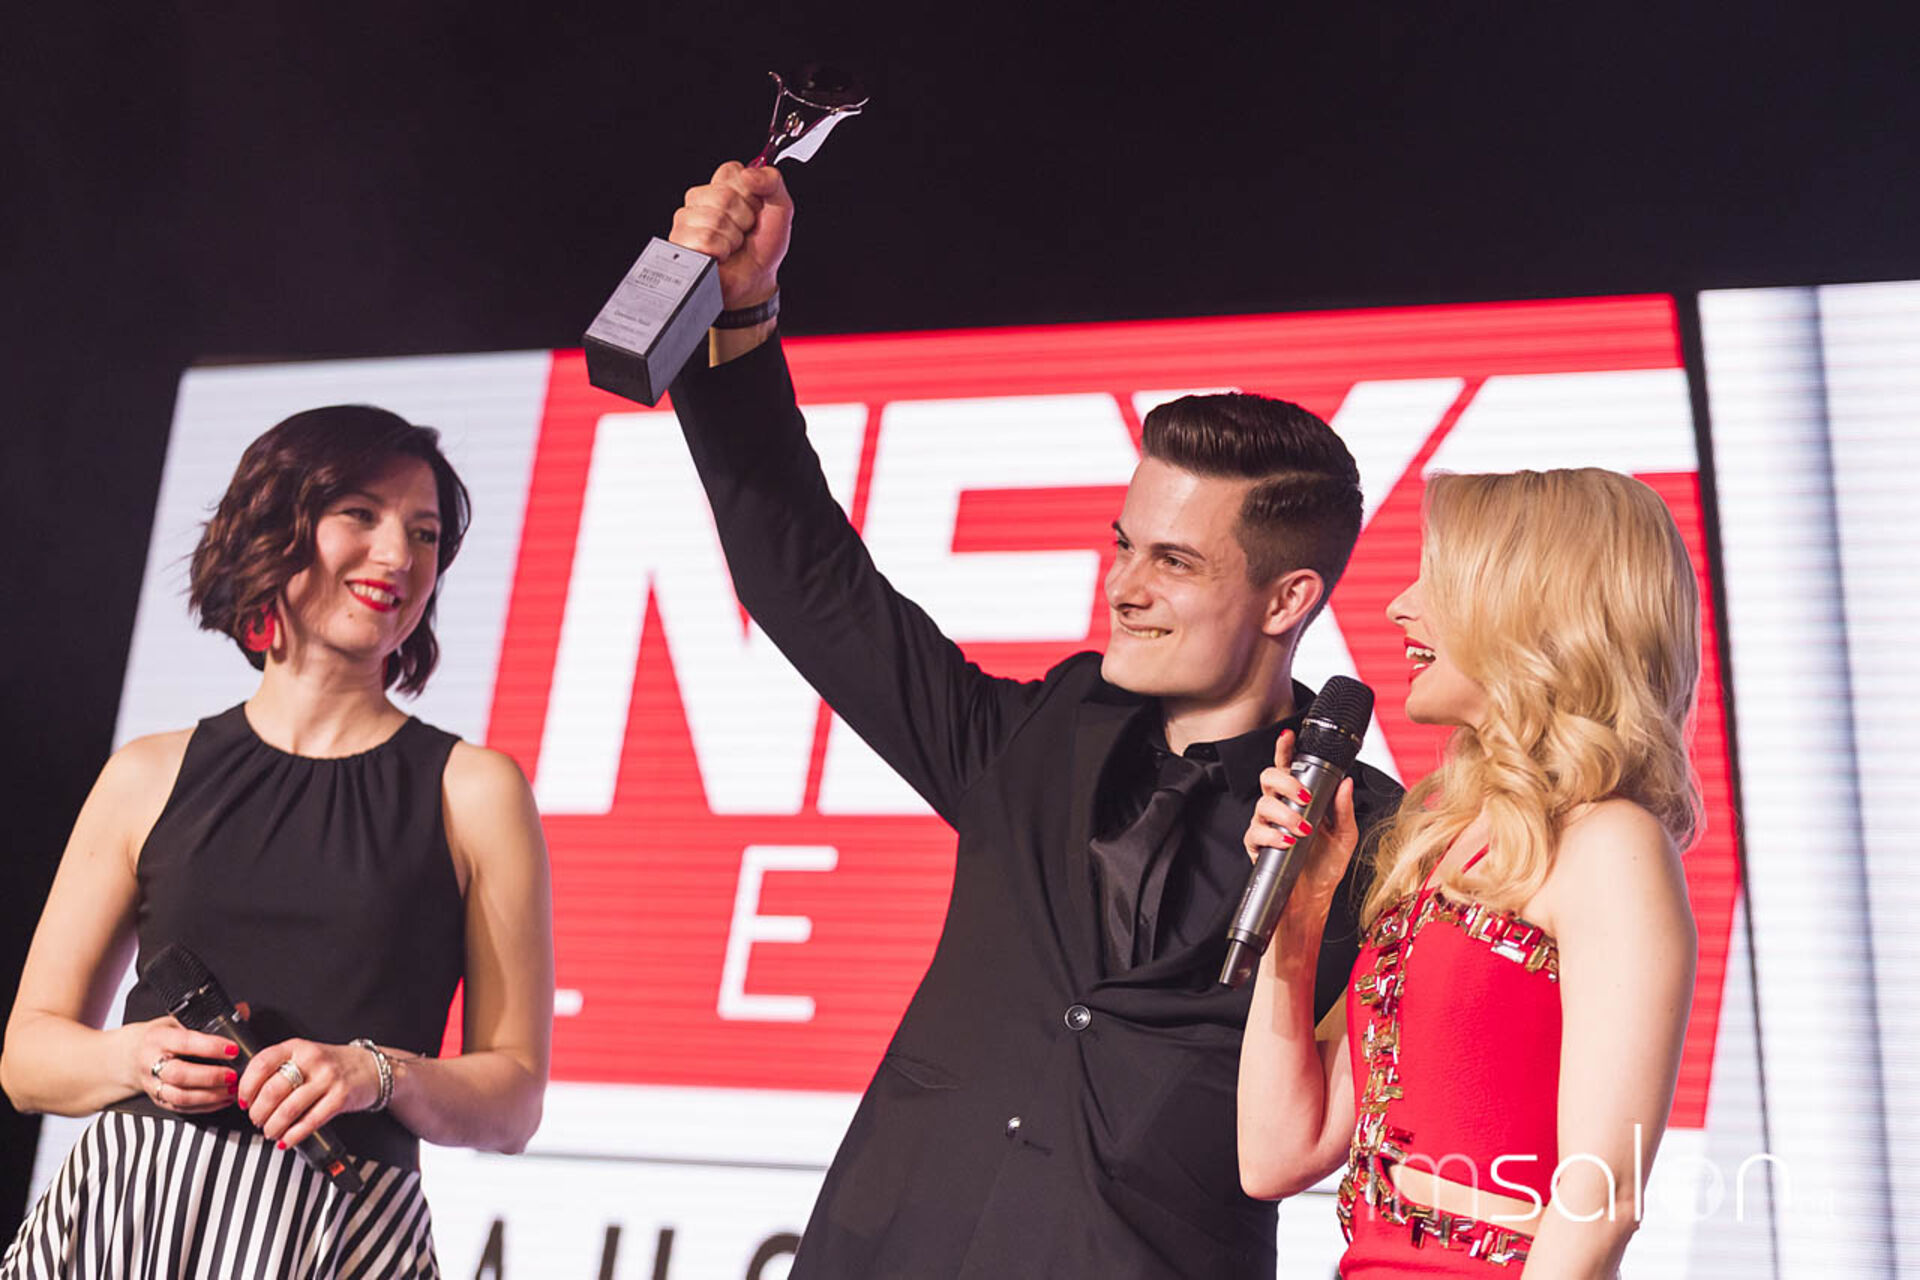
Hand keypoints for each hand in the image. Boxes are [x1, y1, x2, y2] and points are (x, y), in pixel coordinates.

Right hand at [128, 1015, 241, 1113]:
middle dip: (210, 1077)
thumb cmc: (159, 1036)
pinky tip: (222, 1100)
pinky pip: (181, 1108)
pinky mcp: (158, 1100)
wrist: (129, 1055)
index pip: (185, 1043)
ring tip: (232, 1090)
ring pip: (180, 1096)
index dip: (210, 1047)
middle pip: (180, 1074)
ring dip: (210, 1096)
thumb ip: (208, 1018)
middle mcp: (152, 1063)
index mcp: (158, 1038)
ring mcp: (153, 1084)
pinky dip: (205, 1106)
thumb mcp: (177, 1021)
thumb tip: (242, 1010)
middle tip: (234, 1075)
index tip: (233, 1049)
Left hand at [238, 1038, 379, 1150]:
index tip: (243, 1101)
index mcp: (297, 1047)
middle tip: (256, 1120)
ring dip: (273, 1127)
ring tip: (271, 1132)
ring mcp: (328, 1078)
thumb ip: (278, 1068)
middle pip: (272, 1090)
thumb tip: (245, 1095)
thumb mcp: (304, 1056)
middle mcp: (312, 1059)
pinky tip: (287, 1139)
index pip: (261, 1063)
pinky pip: (310, 1122)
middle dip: (257, 1112)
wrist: (371, 1068)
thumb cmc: (331, 1066)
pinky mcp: (341, 1097)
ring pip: (288, 1109)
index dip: (246, 1087)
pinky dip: (293, 1135)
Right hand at [669, 161, 793, 309]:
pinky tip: (721, 255)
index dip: (750, 194)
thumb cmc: (762, 247)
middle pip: (724, 195)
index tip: (754, 210)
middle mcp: (700, 199)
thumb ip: (772, 182)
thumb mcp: (781, 209)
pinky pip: (704, 239)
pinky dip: (720, 251)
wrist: (754, 281)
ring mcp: (686, 219)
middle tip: (743, 232)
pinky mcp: (680, 241)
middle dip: (743, 219)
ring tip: (732, 246)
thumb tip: (749, 174)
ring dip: (732, 238)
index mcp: (722, 186)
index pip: (731, 171)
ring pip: (714, 219)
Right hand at [1245, 729, 1359, 907]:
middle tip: (1304, 795)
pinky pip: (1255, 833)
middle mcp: (1279, 808)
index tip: (1289, 735)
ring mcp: (1265, 826)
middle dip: (1284, 780)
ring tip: (1301, 830)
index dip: (1284, 749)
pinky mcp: (1256, 846)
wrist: (1312, 902)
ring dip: (1284, 814)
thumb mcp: (1345, 837)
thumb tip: (1346, 782)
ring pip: (1262, 804)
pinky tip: (1287, 842)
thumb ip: (1344, 809)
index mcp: (1300, 800)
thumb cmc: (1325, 868)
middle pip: (1268, 778)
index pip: (1288, 768)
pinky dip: (1271, 836)